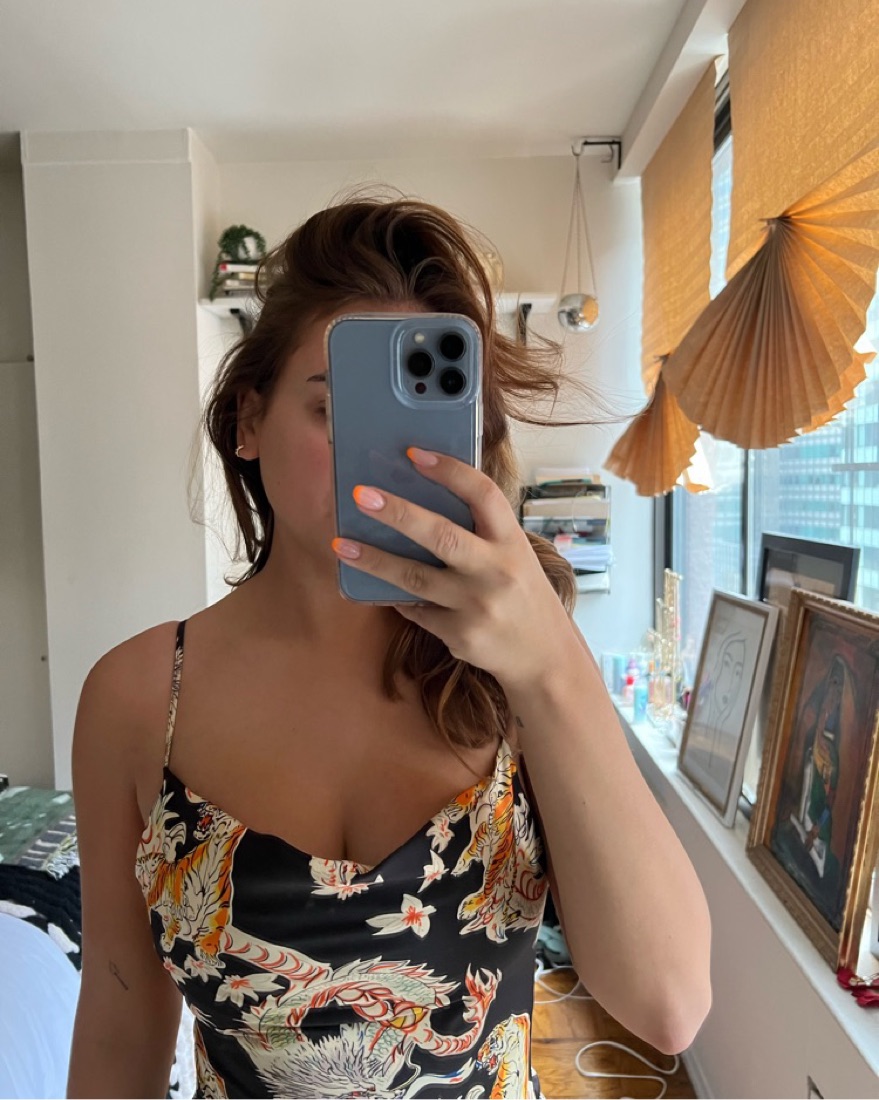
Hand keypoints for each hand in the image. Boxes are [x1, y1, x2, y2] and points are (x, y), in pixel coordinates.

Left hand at [330, 447, 575, 687]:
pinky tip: (382, 587)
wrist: (544, 655)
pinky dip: (397, 597)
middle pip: (441, 535)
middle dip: (397, 513)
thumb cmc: (522, 594)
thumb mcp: (514, 555)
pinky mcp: (460, 635)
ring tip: (343, 545)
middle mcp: (496, 571)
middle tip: (360, 495)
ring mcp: (477, 605)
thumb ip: (480, 532)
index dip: (449, 471)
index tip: (413, 454)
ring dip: (375, 560)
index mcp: (511, 541)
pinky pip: (416, 610)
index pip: (482, 495)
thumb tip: (422, 499)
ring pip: (415, 578)